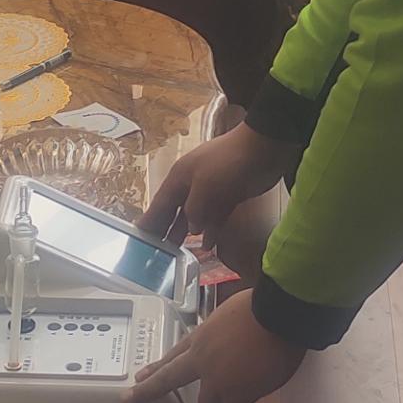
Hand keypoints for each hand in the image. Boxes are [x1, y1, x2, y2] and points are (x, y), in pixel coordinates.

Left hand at [123, 290, 302, 402]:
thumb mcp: (233, 313)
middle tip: (131, 400)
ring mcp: (217, 379)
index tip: (141, 375)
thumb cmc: (265, 305)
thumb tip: (240, 342)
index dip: (159, 366)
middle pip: (171, 379)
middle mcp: (203, 359)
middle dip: (150, 391)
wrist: (279, 311)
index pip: (176, 354)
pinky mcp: (236, 394)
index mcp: (203, 337)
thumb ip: (227, 332)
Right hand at [141, 123, 293, 252]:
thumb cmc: (227, 163)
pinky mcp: (229, 196)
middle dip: (166, 230)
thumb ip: (194, 209)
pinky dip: (211, 230)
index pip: (160, 204)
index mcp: (180, 178)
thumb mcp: (204, 185)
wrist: (263, 148)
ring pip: (194, 216)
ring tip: (177, 254)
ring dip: (187, 233)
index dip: (150, 222)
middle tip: (156, 254)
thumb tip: (192, 228)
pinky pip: (215, 217)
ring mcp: (211, 191)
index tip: (139, 240)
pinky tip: (208, 245)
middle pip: (174, 212)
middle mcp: (191, 185)